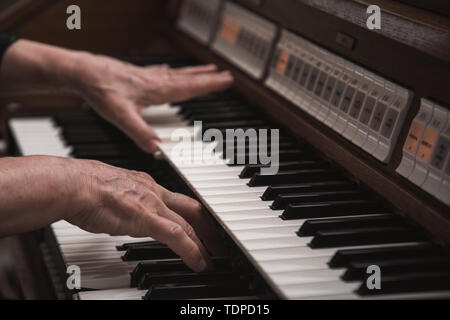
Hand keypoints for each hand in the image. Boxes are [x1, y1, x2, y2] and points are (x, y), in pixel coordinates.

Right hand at [64, 157, 224, 271]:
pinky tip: (199, 263)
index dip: (194, 213)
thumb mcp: (111, 191)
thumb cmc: (82, 187)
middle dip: (209, 225)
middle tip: (220, 240)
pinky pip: (178, 237)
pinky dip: (192, 251)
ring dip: (206, 242)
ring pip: (190, 224)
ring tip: (214, 256)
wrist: (73, 184)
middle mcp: (154, 191)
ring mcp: (153, 204)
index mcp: (146, 184)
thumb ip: (123, 200)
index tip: (200, 224)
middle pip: (193, 208)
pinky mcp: (147, 218)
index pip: (178, 199)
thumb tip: (121, 209)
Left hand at [70, 54, 233, 152]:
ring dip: (194, 72)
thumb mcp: (120, 115)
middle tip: (225, 75)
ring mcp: (147, 76)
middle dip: (207, 77)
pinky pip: (162, 72)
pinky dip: (172, 71)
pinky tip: (170, 70)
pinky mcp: (137, 75)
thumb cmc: (100, 90)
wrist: (82, 72)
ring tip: (208, 69)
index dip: (209, 85)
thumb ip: (139, 131)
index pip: (189, 88)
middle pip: (187, 78)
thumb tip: (155, 148)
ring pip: (177, 73)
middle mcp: (155, 81)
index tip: (226, 81)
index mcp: (156, 90)